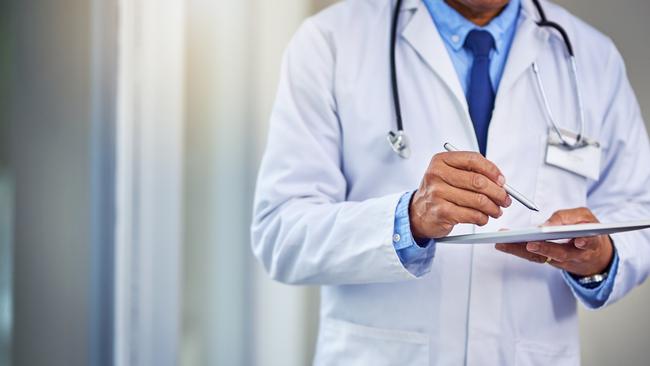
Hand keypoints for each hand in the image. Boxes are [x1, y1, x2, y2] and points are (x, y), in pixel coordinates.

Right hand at [409, 151, 511, 239]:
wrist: (418, 213)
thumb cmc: (438, 192)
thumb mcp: (449, 174)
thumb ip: (471, 172)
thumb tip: (500, 182)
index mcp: (440, 161)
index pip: (473, 159)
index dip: (492, 170)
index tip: (501, 181)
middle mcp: (436, 175)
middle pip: (478, 181)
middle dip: (498, 192)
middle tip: (504, 198)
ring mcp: (437, 193)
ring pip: (478, 200)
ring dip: (493, 208)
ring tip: (496, 210)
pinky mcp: (442, 212)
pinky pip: (472, 215)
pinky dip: (483, 218)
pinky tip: (482, 218)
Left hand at [495, 208, 613, 275]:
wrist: (594, 253)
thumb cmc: (586, 229)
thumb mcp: (585, 217)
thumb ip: (569, 217)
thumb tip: (549, 224)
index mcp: (590, 241)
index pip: (585, 240)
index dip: (577, 239)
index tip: (561, 234)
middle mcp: (576, 254)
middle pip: (560, 254)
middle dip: (545, 248)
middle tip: (530, 244)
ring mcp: (562, 261)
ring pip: (542, 258)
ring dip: (522, 251)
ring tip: (504, 243)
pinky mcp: (549, 262)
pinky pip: (533, 258)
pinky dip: (518, 251)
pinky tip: (503, 244)